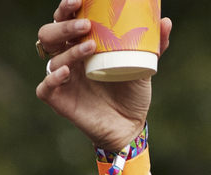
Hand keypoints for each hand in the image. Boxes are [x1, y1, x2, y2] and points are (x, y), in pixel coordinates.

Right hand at [34, 0, 171, 152]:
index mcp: (80, 44)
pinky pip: (44, 87)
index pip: (65, 20)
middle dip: (64, 25)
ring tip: (90, 46)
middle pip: (50, 33)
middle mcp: (67, 58)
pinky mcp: (59, 100)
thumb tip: (166, 22)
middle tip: (86, 24)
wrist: (130, 127)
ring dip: (69, 49)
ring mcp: (62, 79)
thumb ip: (154, 45)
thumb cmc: (131, 93)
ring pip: (51, 57)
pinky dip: (52, 78)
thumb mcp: (144, 66)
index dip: (67, 8)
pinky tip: (66, 71)